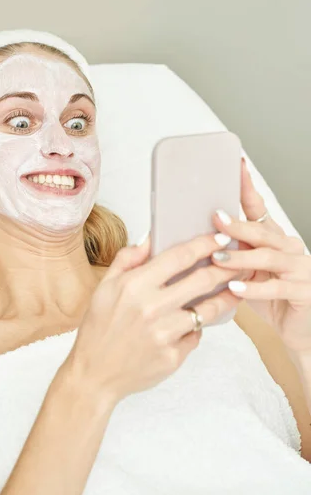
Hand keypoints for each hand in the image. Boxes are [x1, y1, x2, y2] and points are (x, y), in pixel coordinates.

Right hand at [65, 231, 243, 405]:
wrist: (94, 374)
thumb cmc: (98, 328)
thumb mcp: (104, 287)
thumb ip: (128, 259)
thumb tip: (151, 238)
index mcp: (134, 285)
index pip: (179, 257)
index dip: (205, 244)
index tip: (222, 238)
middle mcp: (152, 308)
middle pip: (202, 280)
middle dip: (226, 267)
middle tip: (238, 261)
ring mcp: (165, 334)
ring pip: (208, 310)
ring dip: (226, 297)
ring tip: (235, 289)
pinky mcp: (173, 356)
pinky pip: (195, 335)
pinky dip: (197, 327)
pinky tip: (195, 322)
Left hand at [210, 157, 310, 353]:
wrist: (301, 328)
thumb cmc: (271, 298)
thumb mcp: (248, 272)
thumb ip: (231, 255)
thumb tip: (194, 242)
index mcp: (273, 238)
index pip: (258, 208)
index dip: (247, 187)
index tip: (236, 166)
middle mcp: (288, 247)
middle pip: (261, 231)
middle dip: (237, 224)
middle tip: (216, 217)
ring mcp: (300, 268)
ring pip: (268, 257)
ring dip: (241, 257)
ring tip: (218, 258)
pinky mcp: (303, 291)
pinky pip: (276, 287)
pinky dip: (254, 288)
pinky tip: (235, 288)